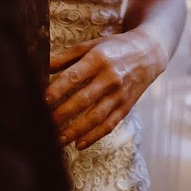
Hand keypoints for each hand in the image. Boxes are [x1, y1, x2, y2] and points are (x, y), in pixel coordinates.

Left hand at [45, 33, 164, 150]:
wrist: (149, 52)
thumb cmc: (115, 48)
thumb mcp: (92, 46)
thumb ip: (66, 57)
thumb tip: (40, 68)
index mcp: (98, 59)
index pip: (74, 76)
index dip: (58, 90)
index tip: (42, 101)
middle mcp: (111, 77)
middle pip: (83, 99)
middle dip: (62, 113)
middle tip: (44, 124)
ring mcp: (120, 93)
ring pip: (96, 116)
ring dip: (76, 130)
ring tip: (58, 140)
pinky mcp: (127, 105)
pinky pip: (110, 124)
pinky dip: (95, 136)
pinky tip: (79, 144)